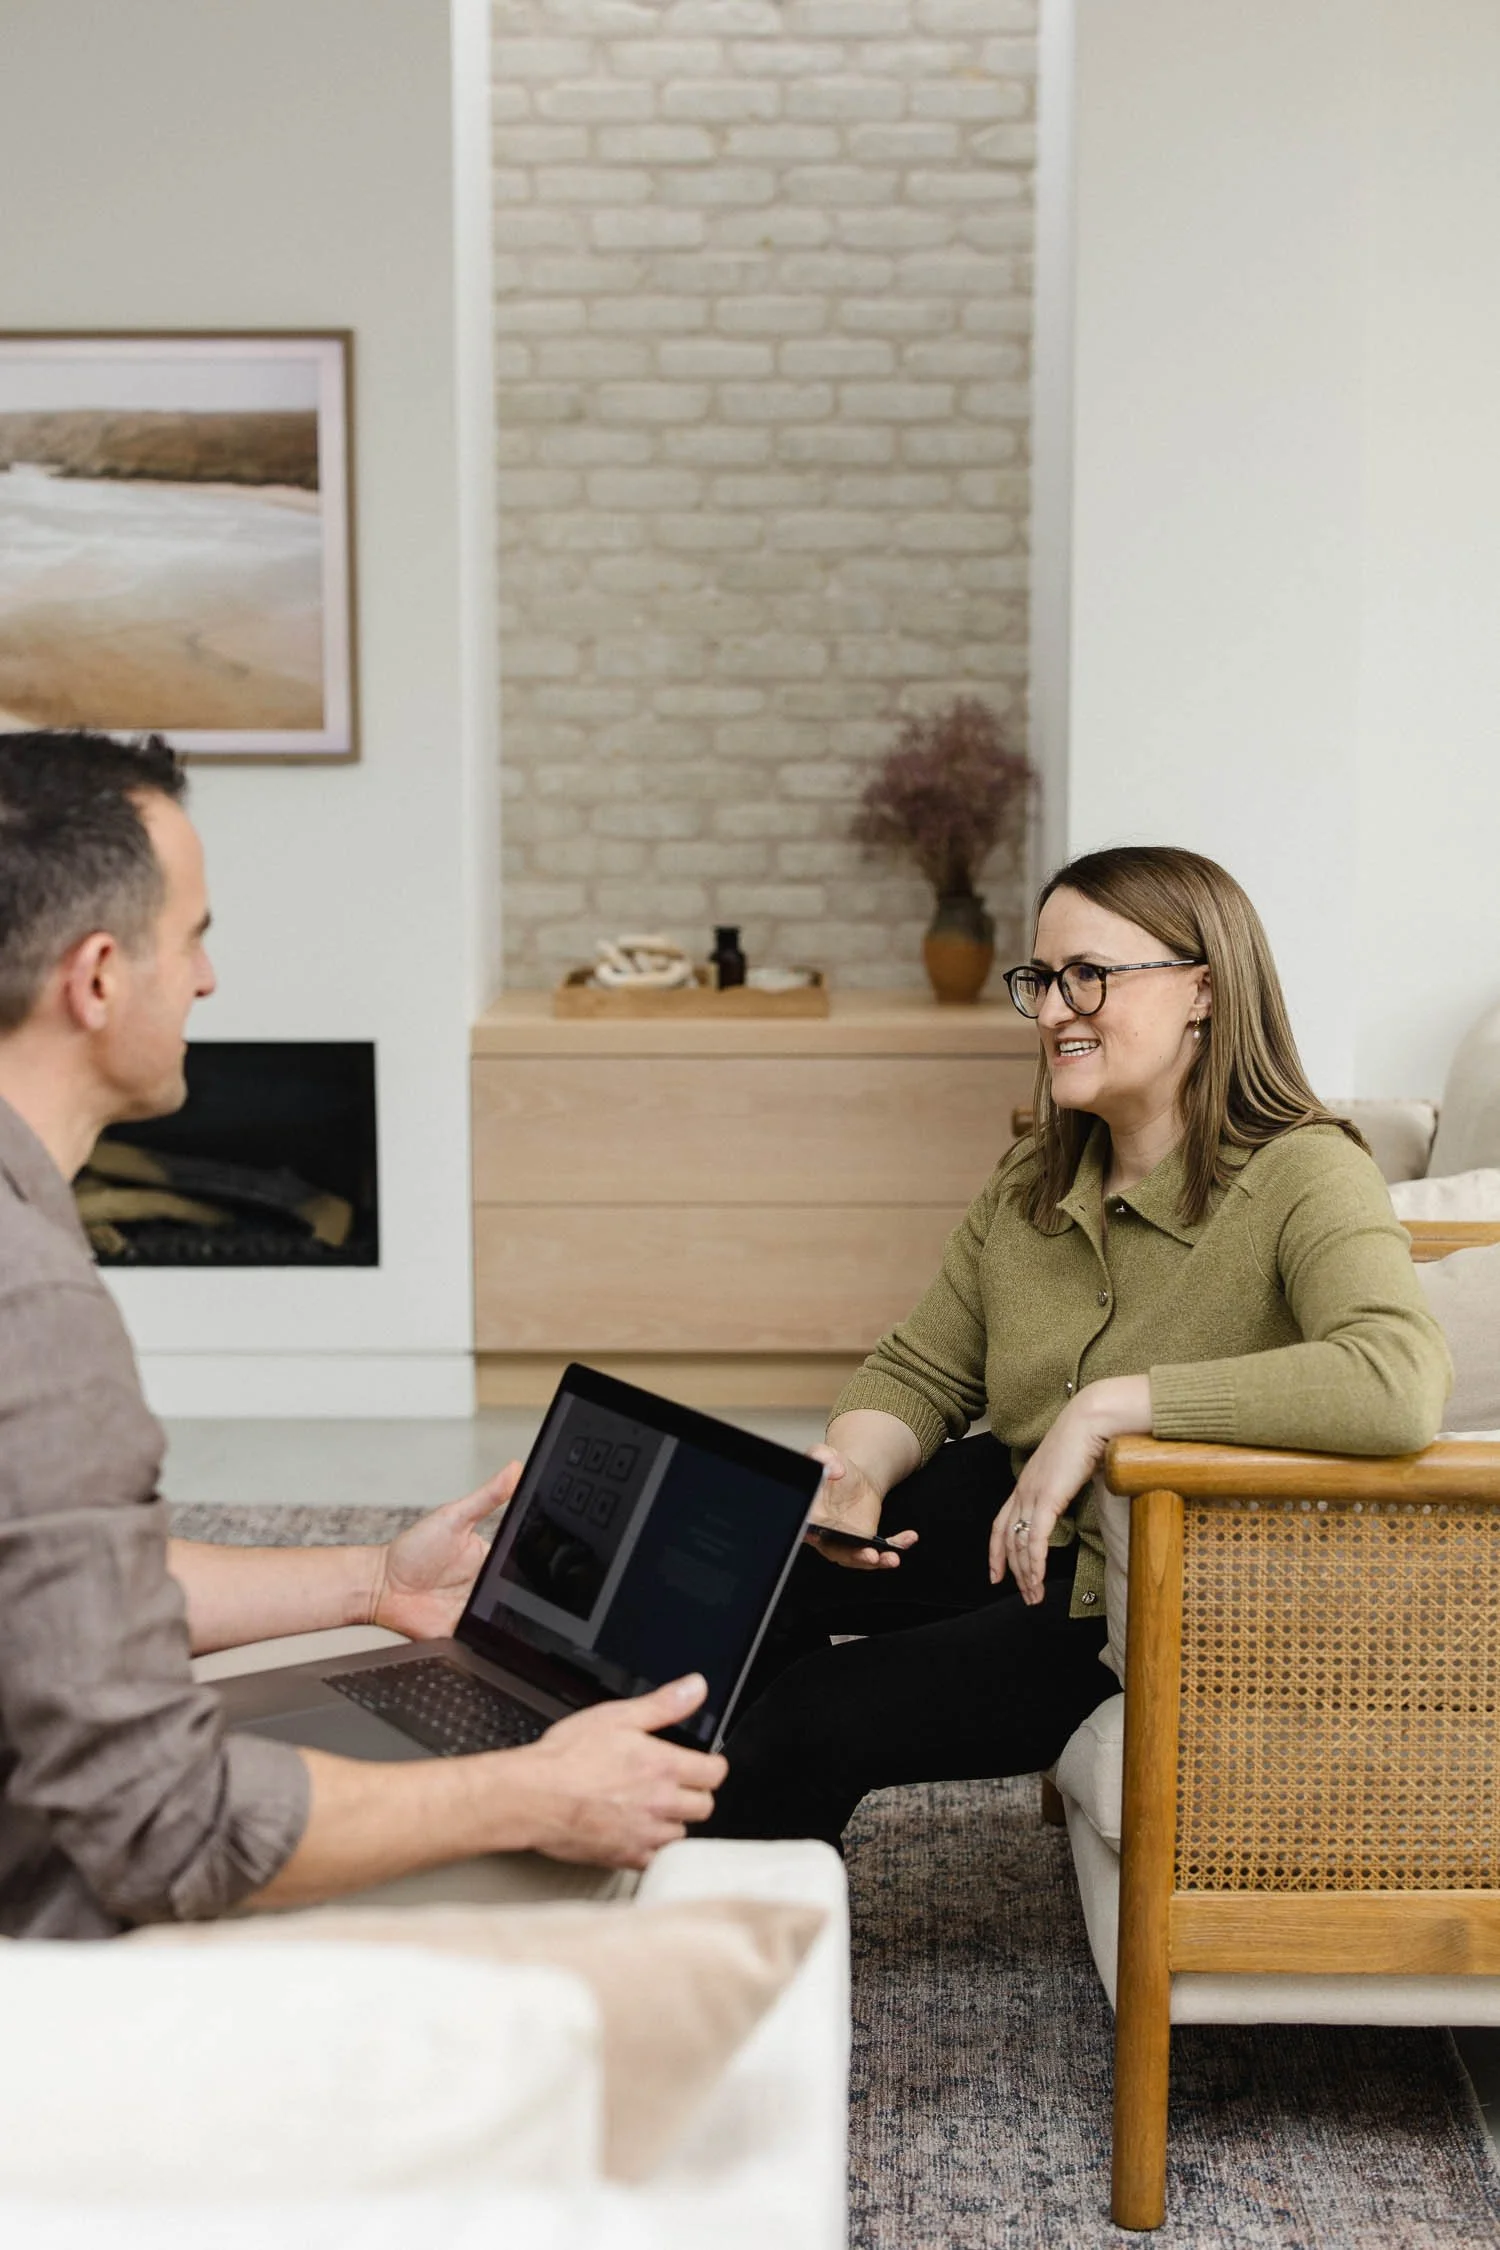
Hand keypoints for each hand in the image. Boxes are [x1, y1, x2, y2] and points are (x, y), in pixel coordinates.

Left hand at [371, 1463, 521, 1640]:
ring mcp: (478, 1610)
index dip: (536, 1562)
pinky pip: (487, 1638)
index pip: (524, 1560)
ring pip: (506, 1617)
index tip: (544, 1557)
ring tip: (487, 1601)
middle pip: (519, 1592)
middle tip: (502, 1582)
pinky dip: (490, 1635)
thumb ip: (487, 1496)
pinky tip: (482, 1623)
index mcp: (493, 1557)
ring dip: (504, 1613)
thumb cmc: (413, 1549)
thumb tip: (515, 1468)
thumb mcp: (454, 1517)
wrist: (381, 1586)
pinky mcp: (466, 1632)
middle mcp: (489, 1584)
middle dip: (519, 1591)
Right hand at [512, 1675, 728, 1868]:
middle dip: (694, 1793)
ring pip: (682, 1834)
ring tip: (650, 1806)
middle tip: (672, 1784)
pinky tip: (636, 1831)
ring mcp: (644, 1835)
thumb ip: (663, 1704)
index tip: (700, 1764)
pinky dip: (651, 1848)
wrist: (531, 1797)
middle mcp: (661, 1803)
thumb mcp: (616, 1716)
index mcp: (664, 1766)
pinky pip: (656, 1860)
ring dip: (673, 1821)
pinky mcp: (625, 1858)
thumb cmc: (566, 1758)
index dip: (710, 1765)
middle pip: (704, 1806)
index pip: (715, 1773)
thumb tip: (695, 1688)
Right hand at [802, 1443, 918, 1571]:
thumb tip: (835, 1470)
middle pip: (836, 1551)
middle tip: (870, 1556)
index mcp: (810, 1515)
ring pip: (858, 1557)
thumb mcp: (823, 1455)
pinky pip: (880, 1549)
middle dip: (854, 1556)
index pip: (807, 1528)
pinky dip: (895, 1546)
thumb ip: (821, 1456)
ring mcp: (846, 1542)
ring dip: (876, 1561)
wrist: (849, 1476)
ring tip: (892, 1558)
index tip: (823, 1539)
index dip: (813, 1536)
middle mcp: (825, 1535)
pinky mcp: (864, 1541)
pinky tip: (909, 1538)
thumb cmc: (830, 1468)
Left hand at [990, 1376, 1151, 1604]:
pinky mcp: (1047, 1499)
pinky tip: (1037, 1580)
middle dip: (1014, 1572)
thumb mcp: (1070, 1468)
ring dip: (1026, 1575)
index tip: (997, 1574)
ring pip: (1020, 1544)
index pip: (1001, 1523)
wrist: (1093, 1419)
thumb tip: (1073, 1498)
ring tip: (1034, 1596)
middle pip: (1008, 1539)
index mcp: (1027, 1483)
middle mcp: (1024, 1490)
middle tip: (1024, 1595)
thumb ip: (1065, 1486)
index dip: (997, 1551)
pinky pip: (1036, 1539)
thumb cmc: (1088, 1438)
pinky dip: (1035, 1564)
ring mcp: (1032, 1494)